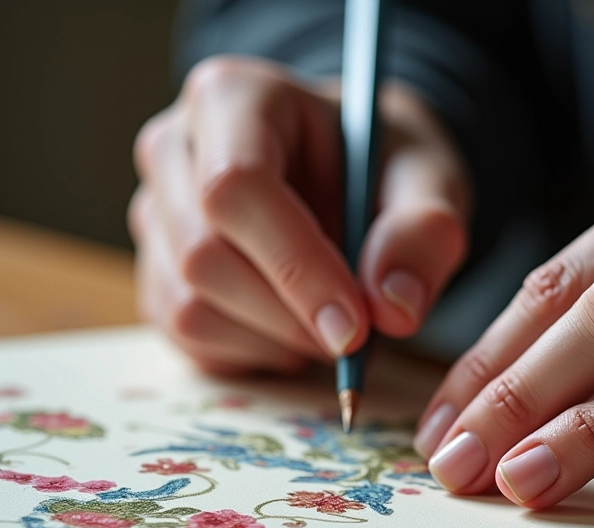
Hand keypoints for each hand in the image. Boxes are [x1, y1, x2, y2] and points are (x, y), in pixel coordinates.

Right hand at [129, 56, 468, 373]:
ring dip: (272, 342)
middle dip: (289, 317)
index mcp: (234, 99)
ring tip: (327, 327)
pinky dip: (249, 354)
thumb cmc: (381, 167)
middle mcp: (175, 151)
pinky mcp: (156, 272)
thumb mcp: (429, 179)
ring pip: (188, 307)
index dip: (296, 267)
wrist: (347, 176)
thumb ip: (423, 232)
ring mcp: (156, 216)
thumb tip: (393, 307)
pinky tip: (291, 333)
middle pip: (203, 256)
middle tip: (355, 337)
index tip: (356, 325)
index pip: (236, 188)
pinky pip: (185, 336)